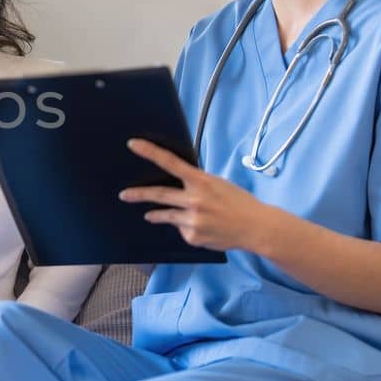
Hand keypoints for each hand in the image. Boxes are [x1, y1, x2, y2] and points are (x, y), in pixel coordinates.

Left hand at [118, 139, 271, 252]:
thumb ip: (197, 183)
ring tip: (149, 215)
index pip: (171, 163)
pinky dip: (187, 227)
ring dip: (156, 214)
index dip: (150, 152)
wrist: (256, 227)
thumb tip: (177, 181)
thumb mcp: (218, 184)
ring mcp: (192, 220)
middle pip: (159, 194)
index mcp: (201, 181)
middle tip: (124, 194)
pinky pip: (182, 229)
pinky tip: (202, 227)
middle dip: (138, 194)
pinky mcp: (193, 236)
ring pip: (167, 215)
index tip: (133, 144)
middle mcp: (194, 200)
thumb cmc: (238, 202)